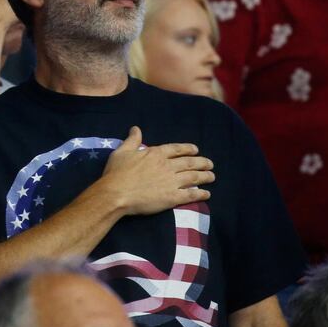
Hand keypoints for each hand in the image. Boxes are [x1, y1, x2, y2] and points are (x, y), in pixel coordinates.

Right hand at [100, 126, 214, 215]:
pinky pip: (190, 194)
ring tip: (212, 176)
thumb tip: (136, 128)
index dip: (188, 149)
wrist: (115, 194)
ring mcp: (171, 181)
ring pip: (194, 177)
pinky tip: (207, 194)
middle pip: (189, 162)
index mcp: (156, 154)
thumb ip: (132, 140)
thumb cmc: (116, 173)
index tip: (196, 150)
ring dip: (205, 176)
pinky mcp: (172, 197)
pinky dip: (201, 194)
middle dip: (202, 162)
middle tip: (210, 164)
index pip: (176, 149)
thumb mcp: (121, 152)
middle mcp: (167, 166)